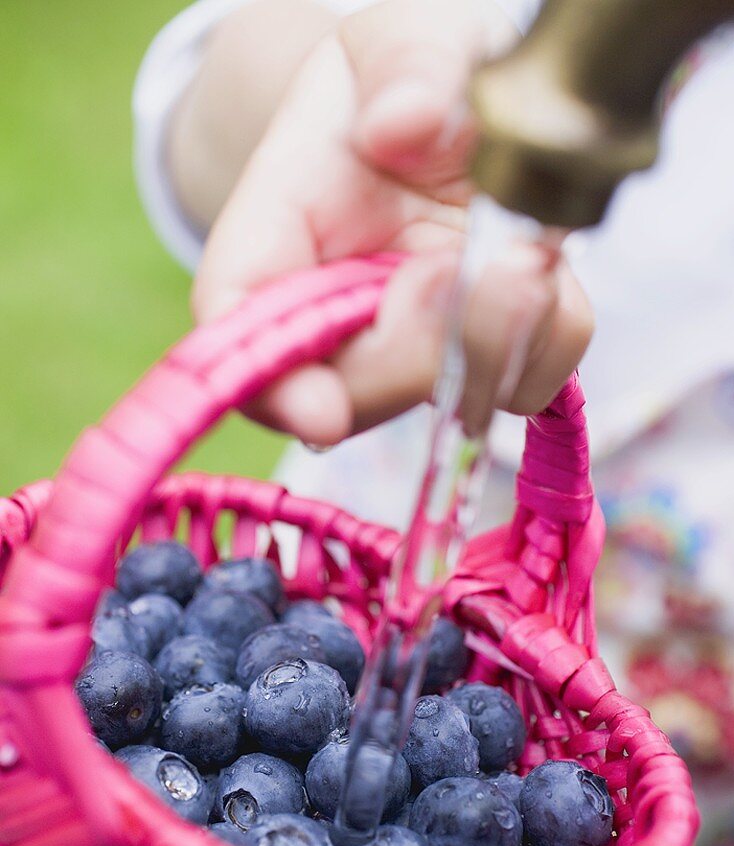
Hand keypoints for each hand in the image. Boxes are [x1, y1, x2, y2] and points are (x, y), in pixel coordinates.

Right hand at [192, 0, 593, 444]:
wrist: (464, 108)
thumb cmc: (412, 72)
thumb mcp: (403, 37)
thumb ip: (405, 65)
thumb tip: (404, 123)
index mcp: (276, 233)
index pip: (242, 325)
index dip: (273, 384)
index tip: (319, 411)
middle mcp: (336, 314)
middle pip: (348, 391)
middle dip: (416, 351)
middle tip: (480, 265)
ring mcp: (409, 349)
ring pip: (444, 395)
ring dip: (495, 336)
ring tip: (516, 247)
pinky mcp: (479, 358)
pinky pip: (523, 380)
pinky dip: (546, 333)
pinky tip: (536, 263)